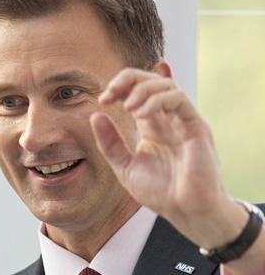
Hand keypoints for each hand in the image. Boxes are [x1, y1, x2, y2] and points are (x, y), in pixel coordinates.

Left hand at [89, 66, 241, 245]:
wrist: (186, 212)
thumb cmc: (160, 193)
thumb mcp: (125, 167)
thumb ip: (110, 143)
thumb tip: (95, 115)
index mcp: (151, 126)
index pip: (136, 92)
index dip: (119, 88)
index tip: (102, 99)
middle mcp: (167, 119)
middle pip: (152, 81)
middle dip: (128, 79)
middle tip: (110, 92)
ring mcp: (182, 121)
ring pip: (166, 85)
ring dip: (142, 89)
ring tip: (127, 107)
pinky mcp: (196, 126)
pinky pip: (180, 99)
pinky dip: (158, 100)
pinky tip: (141, 113)